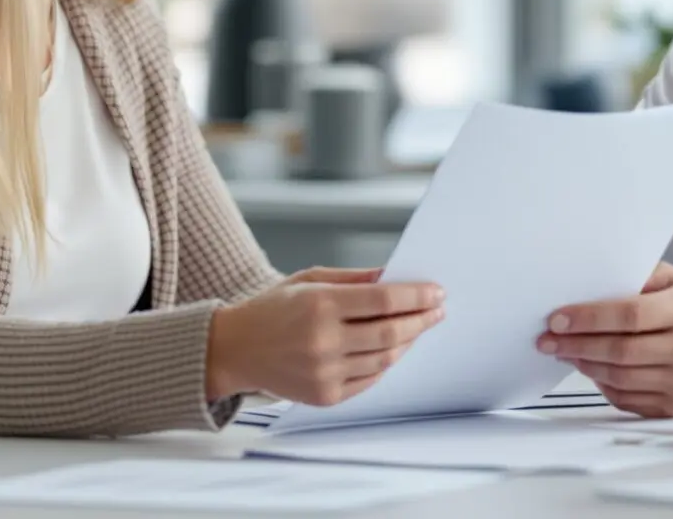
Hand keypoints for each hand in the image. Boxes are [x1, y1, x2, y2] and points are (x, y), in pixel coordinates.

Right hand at [207, 273, 443, 404]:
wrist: (235, 349)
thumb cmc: (274, 308)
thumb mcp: (310, 279)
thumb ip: (355, 279)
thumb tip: (396, 277)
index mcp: (320, 304)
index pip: (384, 301)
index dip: (417, 296)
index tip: (437, 292)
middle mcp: (323, 341)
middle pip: (391, 333)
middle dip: (421, 320)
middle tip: (437, 311)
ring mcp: (324, 372)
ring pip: (385, 359)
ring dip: (407, 342)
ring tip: (417, 328)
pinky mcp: (324, 395)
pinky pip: (369, 380)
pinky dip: (386, 364)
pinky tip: (392, 350)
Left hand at [537, 262, 672, 417]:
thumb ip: (639, 277)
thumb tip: (590, 284)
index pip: (629, 315)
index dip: (588, 318)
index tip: (558, 318)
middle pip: (620, 351)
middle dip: (575, 345)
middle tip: (547, 339)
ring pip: (621, 379)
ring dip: (585, 365)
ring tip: (564, 351)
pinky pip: (631, 401)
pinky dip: (605, 386)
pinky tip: (592, 370)